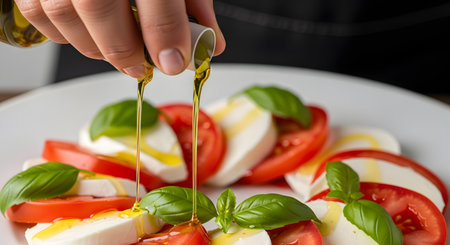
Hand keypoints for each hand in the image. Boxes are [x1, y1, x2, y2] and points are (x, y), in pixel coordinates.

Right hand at [15, 0, 225, 76]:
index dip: (164, 33)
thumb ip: (192, 0)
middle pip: (97, 7)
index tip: (174, 62)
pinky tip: (89, 35)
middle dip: (124, 50)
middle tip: (142, 68)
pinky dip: (65, 34)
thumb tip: (210, 42)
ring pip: (64, 15)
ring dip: (96, 47)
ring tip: (119, 54)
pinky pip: (39, 13)